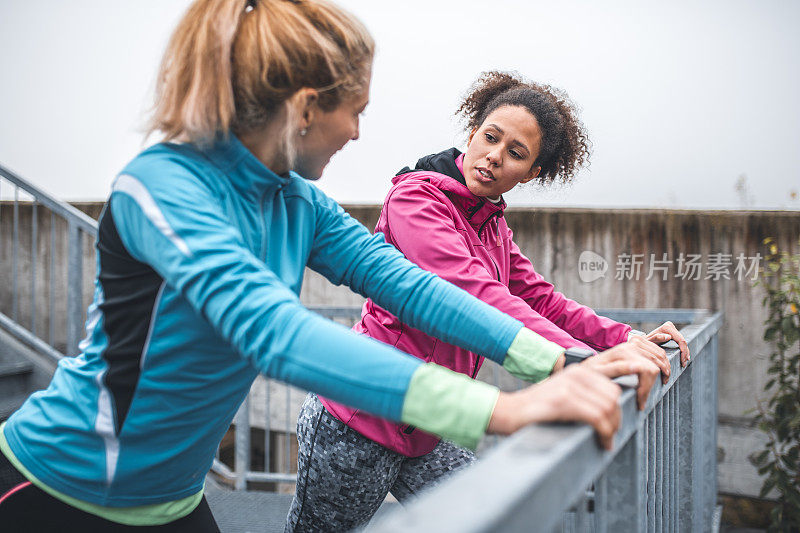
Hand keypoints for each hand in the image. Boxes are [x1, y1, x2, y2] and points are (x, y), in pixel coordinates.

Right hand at [487, 365, 621, 449]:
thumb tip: (611, 411)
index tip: (613, 426)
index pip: (613, 389)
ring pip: (607, 408)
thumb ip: (584, 395)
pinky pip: (597, 417)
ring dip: (611, 429)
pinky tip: (602, 442)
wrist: (510, 412)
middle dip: (616, 420)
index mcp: (578, 371)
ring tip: (606, 441)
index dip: (617, 411)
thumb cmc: (537, 409)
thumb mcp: (564, 394)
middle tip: (610, 436)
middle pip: (613, 398)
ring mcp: (569, 386)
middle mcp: (575, 374)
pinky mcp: (563, 401)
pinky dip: (605, 433)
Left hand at [581, 338, 663, 408]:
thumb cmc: (590, 372)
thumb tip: (638, 367)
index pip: (648, 370)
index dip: (646, 389)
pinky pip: (658, 351)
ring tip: (656, 387)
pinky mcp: (637, 343)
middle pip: (655, 365)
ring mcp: (635, 342)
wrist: (588, 364)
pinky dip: (664, 361)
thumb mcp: (599, 373)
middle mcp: (631, 345)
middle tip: (644, 399)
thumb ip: (618, 369)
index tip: (640, 403)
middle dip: (654, 384)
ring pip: (660, 358)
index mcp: (623, 353)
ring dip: (664, 372)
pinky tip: (660, 373)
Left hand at [644, 321, 689, 366]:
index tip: (682, 360)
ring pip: (683, 342)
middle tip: (684, 363)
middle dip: (685, 353)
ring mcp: (672, 329)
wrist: (642, 341)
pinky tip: (683, 356)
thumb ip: (656, 338)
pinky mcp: (673, 332)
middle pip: (683, 341)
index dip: (683, 351)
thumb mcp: (649, 341)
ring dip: (685, 352)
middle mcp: (670, 326)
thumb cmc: (645, 342)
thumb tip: (669, 337)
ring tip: (684, 361)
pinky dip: (683, 349)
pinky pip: (681, 342)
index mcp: (667, 327)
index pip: (680, 340)